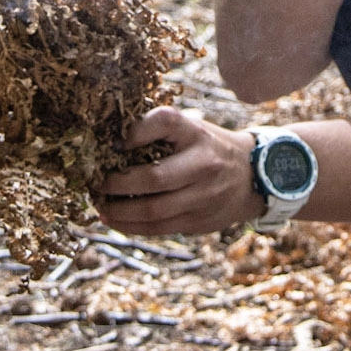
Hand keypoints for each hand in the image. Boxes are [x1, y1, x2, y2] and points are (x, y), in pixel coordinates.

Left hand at [94, 106, 265, 234]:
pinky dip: (132, 227)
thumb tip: (111, 141)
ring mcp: (203, 196)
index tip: (113, 144)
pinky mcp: (199, 220)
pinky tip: (116, 221)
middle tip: (96, 184)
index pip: (163, 122)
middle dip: (116, 184)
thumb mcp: (191, 128)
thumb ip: (158, 130)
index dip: (133, 133)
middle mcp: (202, 164)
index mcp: (197, 133)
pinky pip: (160, 228)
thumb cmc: (208, 148)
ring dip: (119, 212)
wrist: (253, 175)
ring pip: (153, 210)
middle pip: (153, 178)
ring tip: (100, 207)